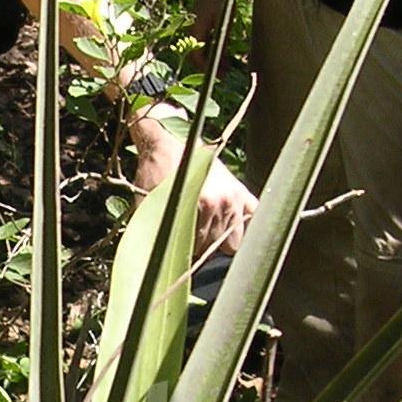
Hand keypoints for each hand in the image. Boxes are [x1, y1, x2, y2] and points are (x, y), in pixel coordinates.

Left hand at [130, 109, 257, 256]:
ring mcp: (237, 197)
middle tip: (190, 237)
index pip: (199, 250)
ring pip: (236, 239)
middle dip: (204, 247)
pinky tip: (227, 223)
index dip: (185, 253)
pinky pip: (252, 219)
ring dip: (221, 238)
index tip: (177, 248)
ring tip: (205, 230)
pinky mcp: (243, 192)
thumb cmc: (156, 173)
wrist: (170, 140)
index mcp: (203, 205)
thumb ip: (156, 232)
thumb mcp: (149, 205)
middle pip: (219, 247)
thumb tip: (155, 261)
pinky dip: (242, 225)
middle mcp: (224, 202)